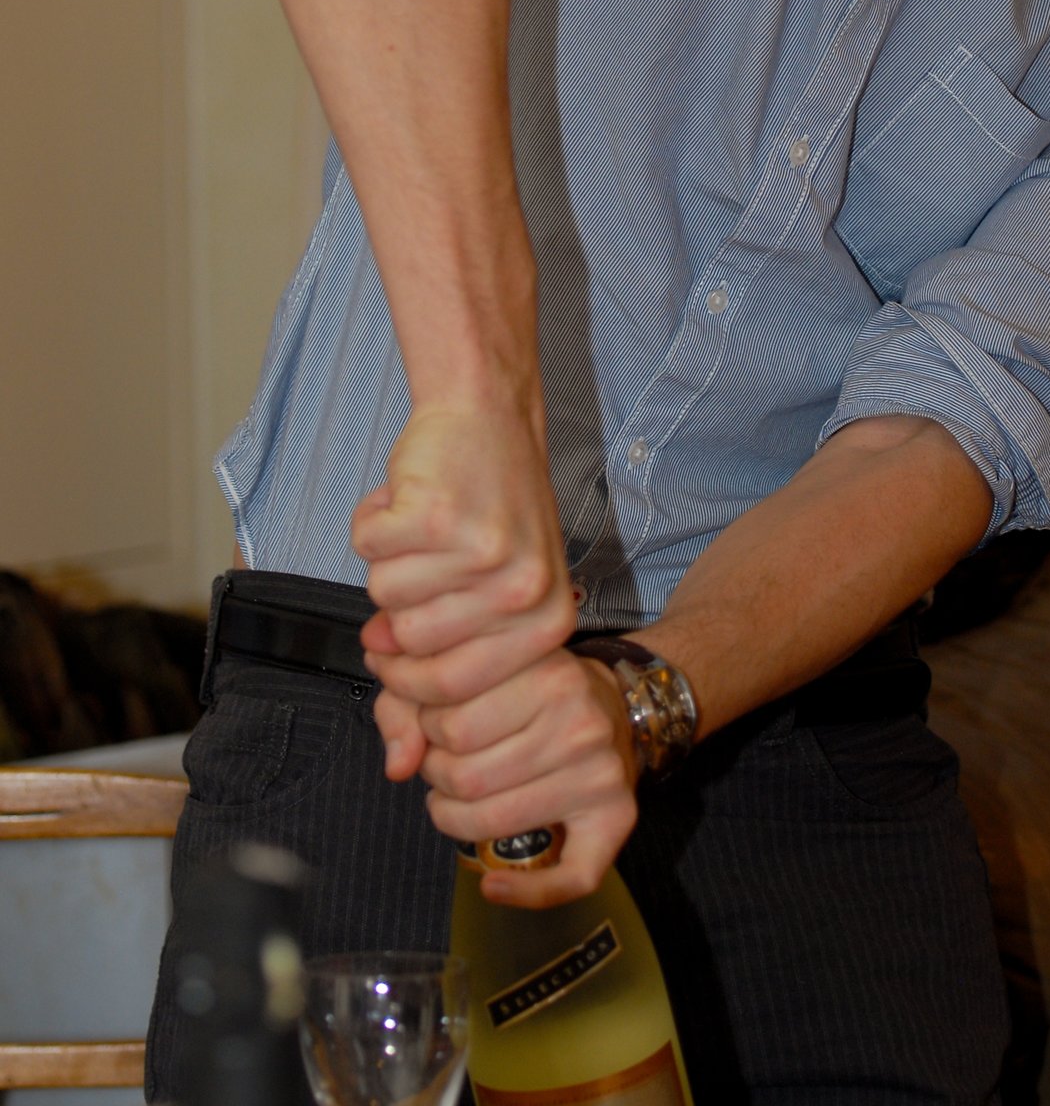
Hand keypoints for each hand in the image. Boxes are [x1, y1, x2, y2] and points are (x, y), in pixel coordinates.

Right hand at [352, 402, 576, 701]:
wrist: (486, 415)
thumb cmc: (486, 510)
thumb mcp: (484, 602)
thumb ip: (437, 683)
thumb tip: (400, 765)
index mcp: (549, 622)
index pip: (453, 694)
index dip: (408, 675)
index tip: (398, 644)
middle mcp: (524, 591)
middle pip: (412, 647)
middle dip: (393, 613)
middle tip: (416, 567)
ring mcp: (484, 552)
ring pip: (385, 597)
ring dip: (387, 560)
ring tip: (424, 529)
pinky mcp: (439, 515)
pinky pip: (368, 548)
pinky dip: (372, 523)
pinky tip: (409, 499)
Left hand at [365, 643, 640, 906]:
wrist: (613, 701)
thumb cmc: (534, 687)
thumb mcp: (476, 667)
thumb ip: (413, 699)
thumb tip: (399, 764)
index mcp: (545, 672)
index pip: (446, 719)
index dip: (422, 729)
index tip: (427, 724)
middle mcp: (578, 721)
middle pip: (464, 775)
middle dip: (435, 773)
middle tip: (442, 761)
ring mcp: (600, 772)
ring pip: (492, 822)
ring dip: (455, 818)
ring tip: (456, 797)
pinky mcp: (617, 816)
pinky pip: (570, 877)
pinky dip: (525, 893)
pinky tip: (495, 884)